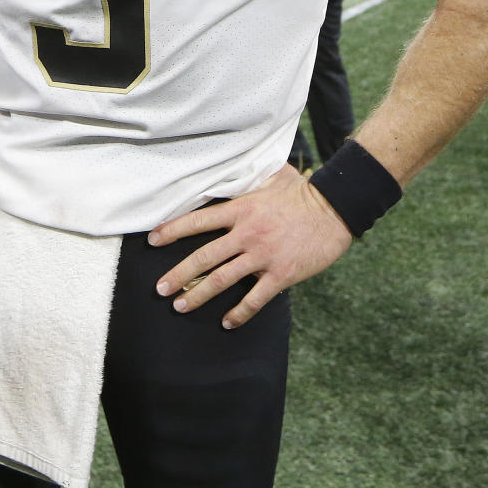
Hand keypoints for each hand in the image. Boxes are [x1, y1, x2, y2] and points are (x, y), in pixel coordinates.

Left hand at [148, 163, 352, 328]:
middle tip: (159, 288)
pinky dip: (239, 313)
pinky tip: (227, 322)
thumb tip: (233, 164)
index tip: (152, 240)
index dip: (172, 231)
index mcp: (241, 210)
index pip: (197, 221)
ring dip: (198, 296)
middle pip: (203, 257)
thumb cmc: (302, 192)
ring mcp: (262, 256)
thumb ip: (248, 178)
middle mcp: (246, 234)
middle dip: (177, 274)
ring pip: (222, 280)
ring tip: (180, 306)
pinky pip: (254, 299)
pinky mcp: (281, 274)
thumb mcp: (270, 178)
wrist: (334, 210)